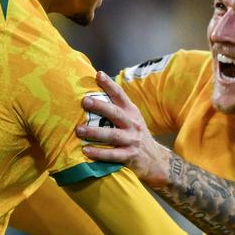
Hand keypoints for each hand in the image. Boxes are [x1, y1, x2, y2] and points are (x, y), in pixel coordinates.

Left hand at [76, 72, 171, 187]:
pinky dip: (99, 153)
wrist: (156, 159)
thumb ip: (117, 109)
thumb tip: (93, 95)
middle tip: (84, 101)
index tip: (98, 74)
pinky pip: (113, 154)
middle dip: (100, 106)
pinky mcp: (130, 156)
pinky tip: (86, 150)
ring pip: (112, 134)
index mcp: (131, 112)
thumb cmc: (136, 135)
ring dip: (95, 132)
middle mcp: (132, 124)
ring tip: (79, 129)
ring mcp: (132, 140)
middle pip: (115, 113)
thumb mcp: (132, 119)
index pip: (120, 95)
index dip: (110, 84)